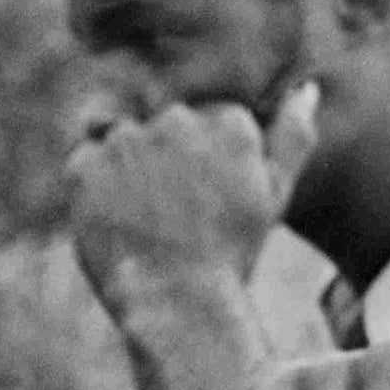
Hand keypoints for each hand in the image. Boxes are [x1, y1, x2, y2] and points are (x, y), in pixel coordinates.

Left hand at [65, 84, 319, 306]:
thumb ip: (293, 135)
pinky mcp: (85, 164)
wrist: (178, 301)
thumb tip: (304, 88)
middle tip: (172, 212)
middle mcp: (176, 120)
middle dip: (165, 161)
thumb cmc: (232, 252)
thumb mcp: (274, 193)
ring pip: (122, 139)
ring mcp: (127, 141)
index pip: (206, 123)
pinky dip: (94, 187)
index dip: (202, 165)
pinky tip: (116, 219)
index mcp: (228, 122)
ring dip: (128, 169)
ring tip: (144, 218)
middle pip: (163, 128)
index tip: (203, 200)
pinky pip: (85, 161)